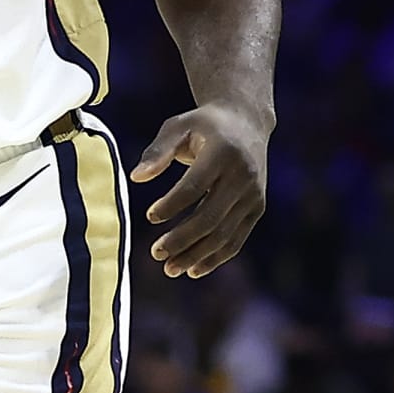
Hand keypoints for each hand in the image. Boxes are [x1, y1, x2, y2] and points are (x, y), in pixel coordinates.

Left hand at [130, 100, 267, 279]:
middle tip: (155, 253)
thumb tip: (136, 178)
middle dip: (182, 239)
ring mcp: (253, 194)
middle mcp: (243, 175)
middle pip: (210, 217)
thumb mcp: (177, 127)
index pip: (195, 186)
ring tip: (169, 269)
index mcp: (223, 153)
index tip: (150, 217)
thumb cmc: (203, 125)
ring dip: (196, 255)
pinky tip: (193, 270)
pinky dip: (216, 257)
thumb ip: (157, 151)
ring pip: (224, 234)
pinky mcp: (257, 207)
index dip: (172, 205)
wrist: (247, 122)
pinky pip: (237, 238)